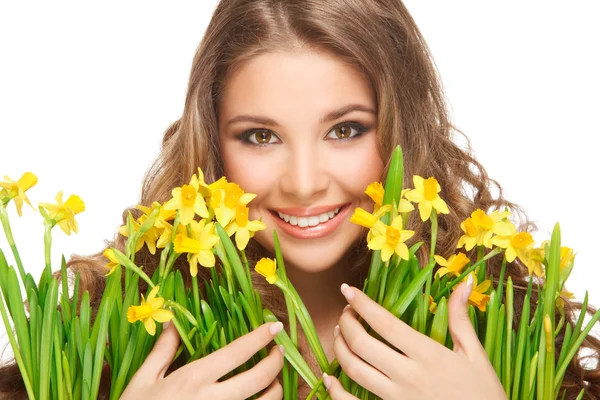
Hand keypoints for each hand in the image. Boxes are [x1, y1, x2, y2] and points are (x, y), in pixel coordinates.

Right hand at [120, 321, 284, 398]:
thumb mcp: (143, 381)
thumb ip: (162, 351)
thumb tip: (171, 321)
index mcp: (194, 378)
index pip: (238, 351)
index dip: (261, 336)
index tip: (275, 326)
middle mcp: (213, 399)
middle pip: (261, 378)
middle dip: (276, 361)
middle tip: (278, 351)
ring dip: (275, 389)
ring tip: (272, 379)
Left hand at [323, 280, 506, 399]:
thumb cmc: (484, 393)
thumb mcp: (476, 354)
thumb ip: (461, 317)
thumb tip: (466, 280)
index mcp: (429, 354)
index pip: (385, 323)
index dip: (362, 304)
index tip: (347, 290)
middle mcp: (409, 375)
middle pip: (362, 344)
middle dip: (346, 323)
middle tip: (345, 312)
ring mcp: (398, 398)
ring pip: (355, 370)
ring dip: (340, 349)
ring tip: (339, 334)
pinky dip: (336, 392)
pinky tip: (329, 378)